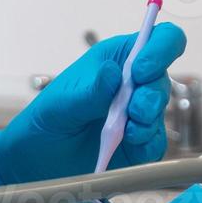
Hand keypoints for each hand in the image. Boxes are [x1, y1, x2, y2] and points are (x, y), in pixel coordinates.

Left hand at [0, 23, 185, 202]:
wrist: (39, 163)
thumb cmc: (49, 120)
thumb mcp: (61, 102)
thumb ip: (89, 90)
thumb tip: (113, 74)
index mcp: (119, 58)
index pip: (158, 39)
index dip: (160, 49)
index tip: (142, 70)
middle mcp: (134, 83)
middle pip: (163, 79)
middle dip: (152, 94)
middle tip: (133, 109)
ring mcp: (139, 114)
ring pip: (161, 111)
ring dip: (147, 120)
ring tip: (127, 131)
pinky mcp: (141, 144)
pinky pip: (156, 142)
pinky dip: (146, 143)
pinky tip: (129, 145)